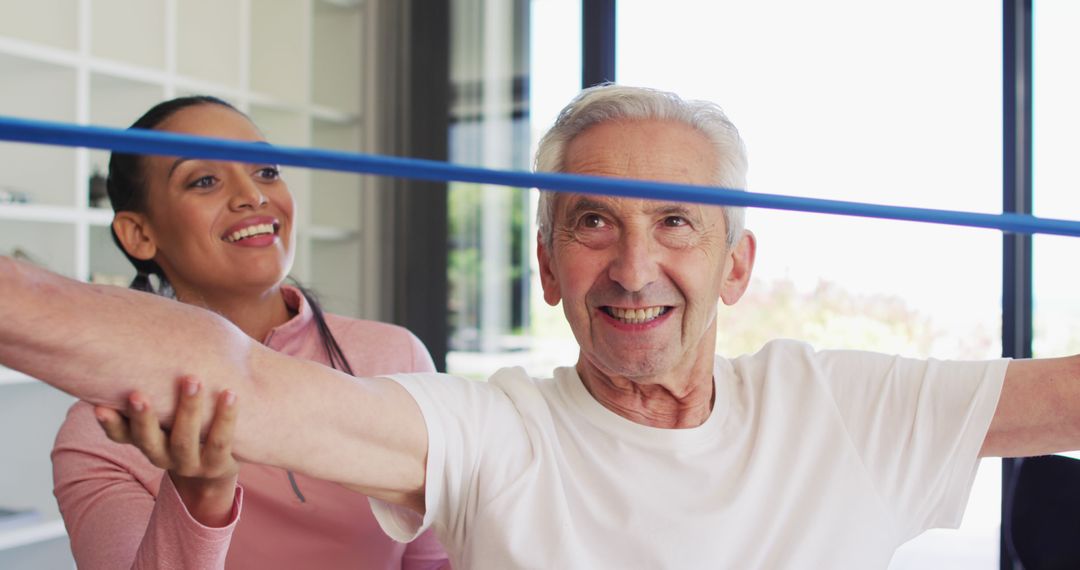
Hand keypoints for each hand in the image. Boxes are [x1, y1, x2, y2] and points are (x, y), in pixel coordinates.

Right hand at [95, 376, 239, 526]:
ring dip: (188, 409)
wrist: (218, 467)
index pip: (120, 435)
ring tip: (192, 380)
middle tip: (136, 394)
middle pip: (147, 439)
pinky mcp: (217, 464)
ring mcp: (189, 463)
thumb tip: (143, 343)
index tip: (98, 406)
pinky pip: (220, 441)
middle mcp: (161, 456)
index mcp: (145, 441)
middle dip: (142, 417)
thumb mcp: (165, 416)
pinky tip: (230, 394)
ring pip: (184, 439)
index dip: (109, 423)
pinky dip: (225, 417)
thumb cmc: (186, 427)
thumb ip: (155, 389)